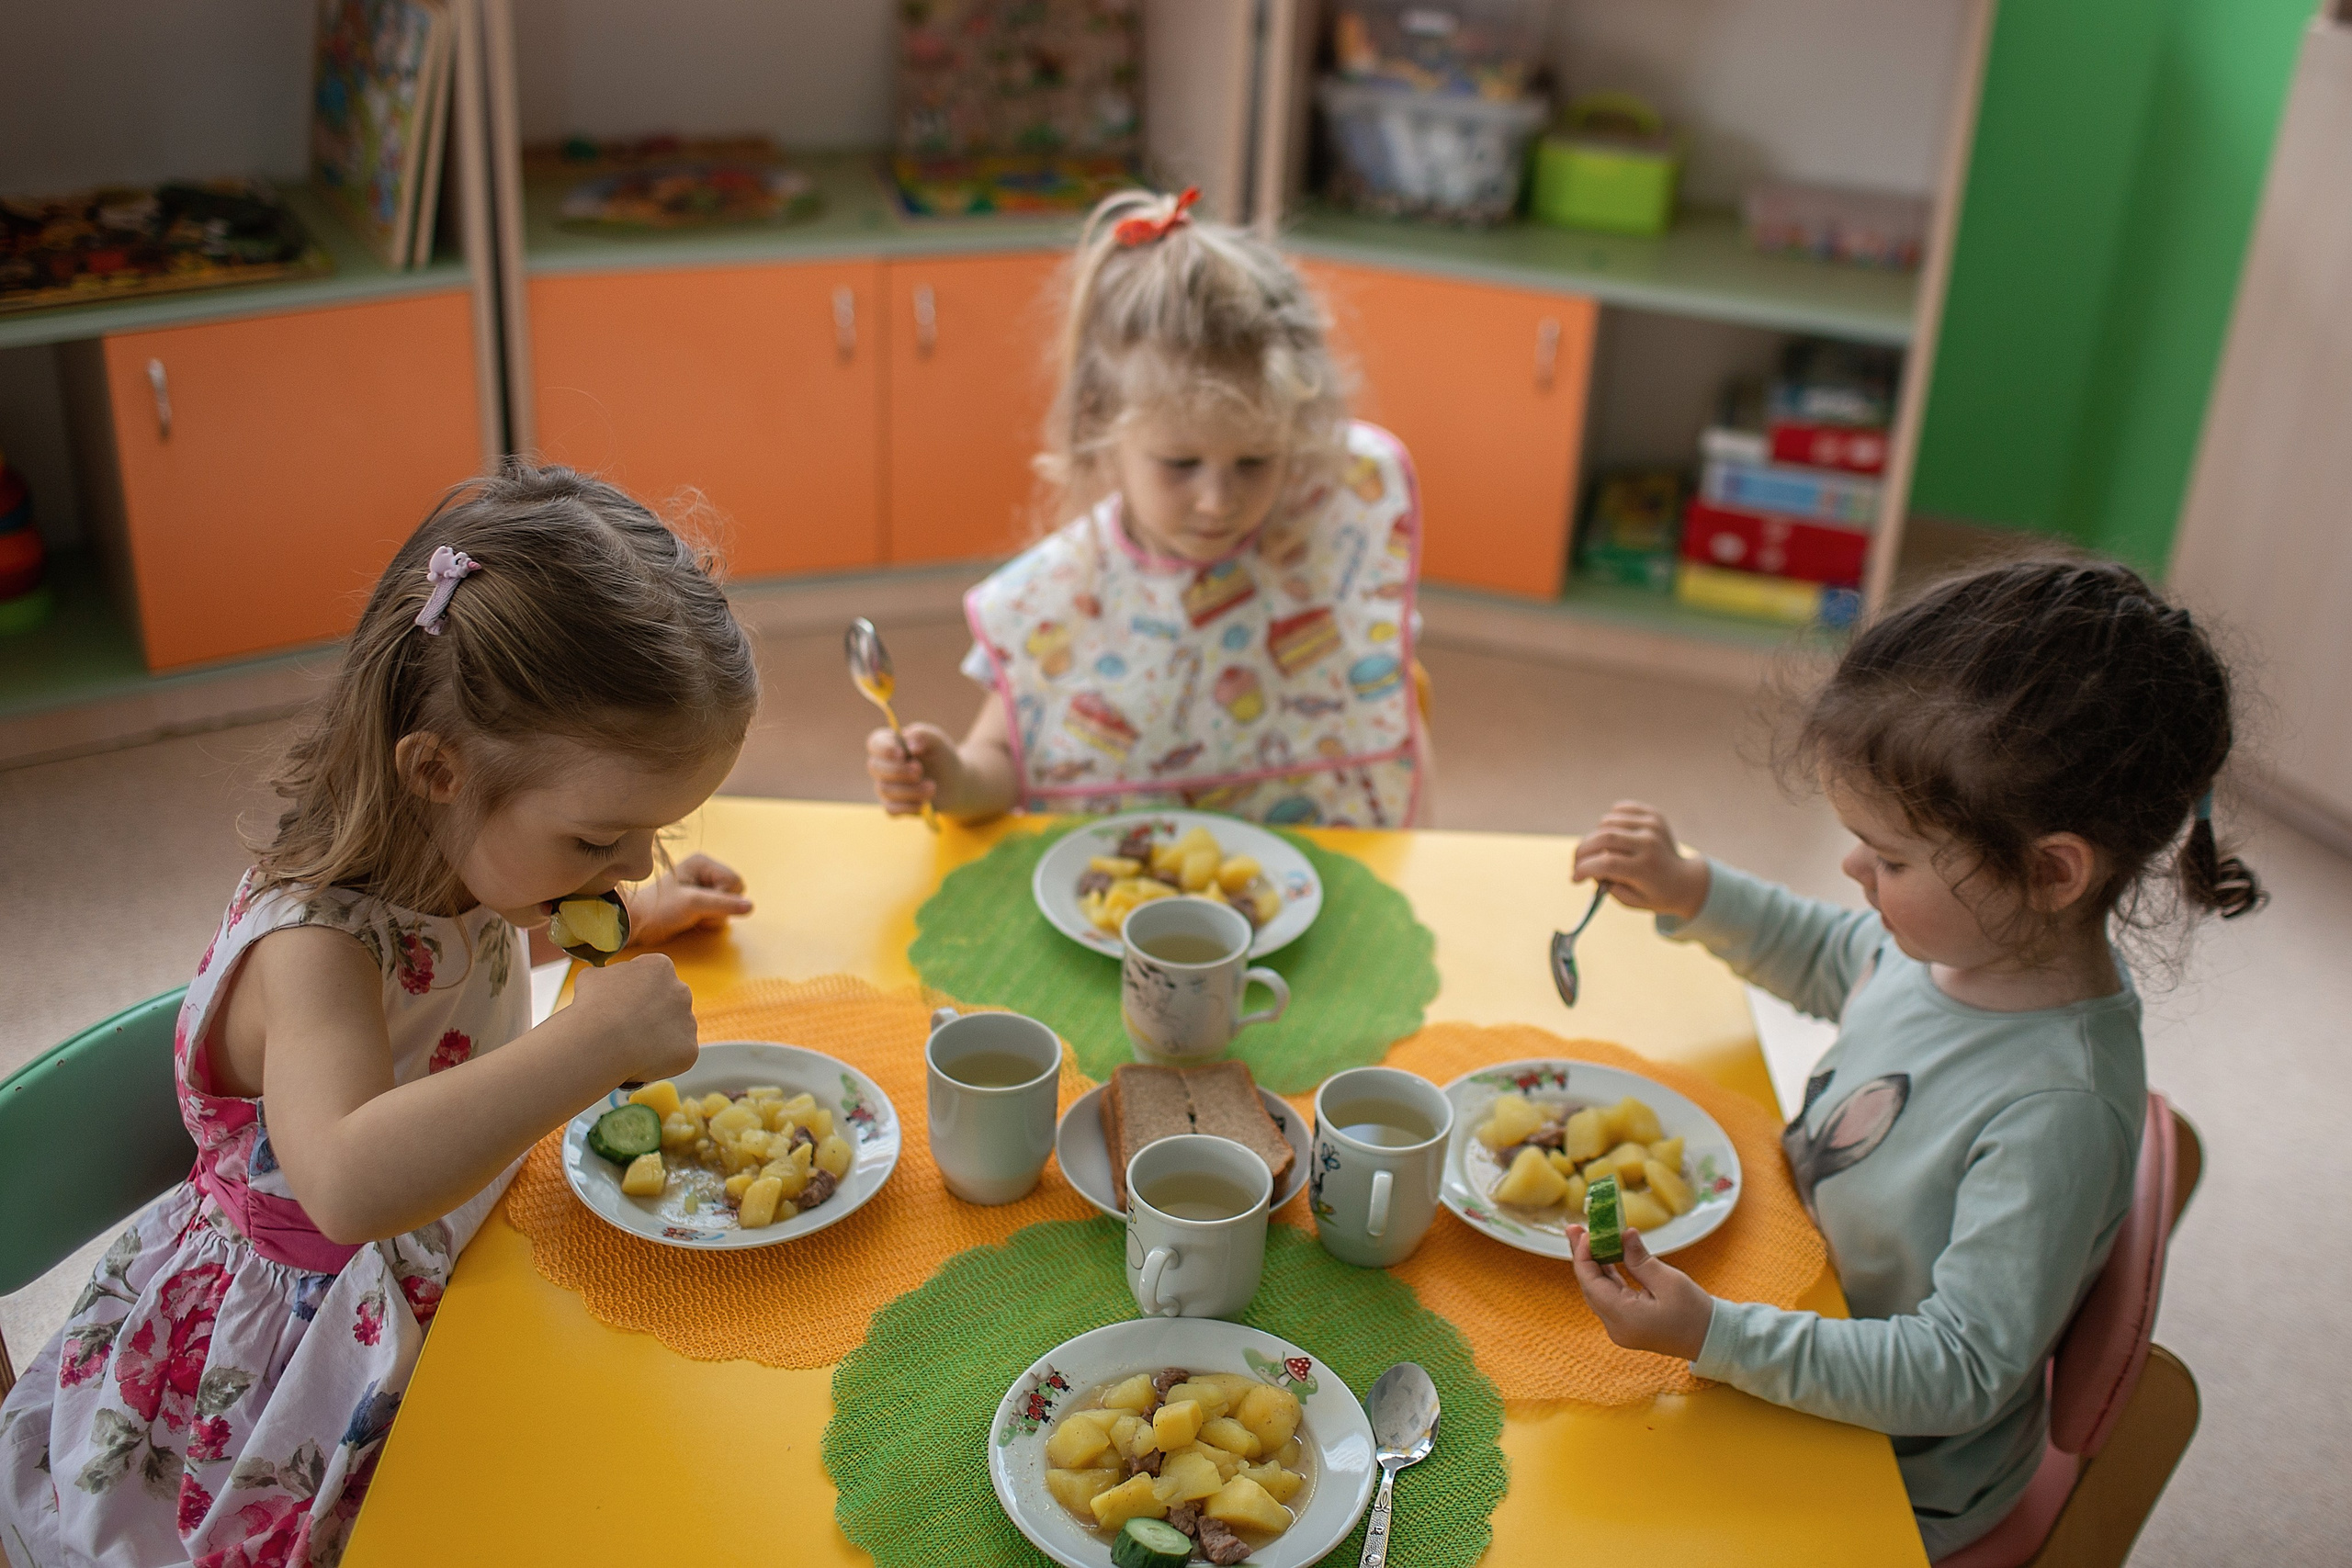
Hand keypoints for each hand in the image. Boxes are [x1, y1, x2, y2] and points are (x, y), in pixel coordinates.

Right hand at [569, 952, 698, 1083]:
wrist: (601, 1042)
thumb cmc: (592, 1007)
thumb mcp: (592, 978)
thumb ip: (607, 976)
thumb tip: (603, 980)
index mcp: (660, 967)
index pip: (654, 976)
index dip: (636, 992)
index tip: (622, 1005)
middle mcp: (681, 990)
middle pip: (669, 1002)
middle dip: (653, 1014)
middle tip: (629, 1030)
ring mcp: (688, 1021)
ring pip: (675, 1031)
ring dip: (659, 1038)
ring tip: (631, 1049)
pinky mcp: (689, 1050)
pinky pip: (676, 1056)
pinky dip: (661, 1062)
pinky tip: (640, 1063)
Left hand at [623, 853, 751, 947]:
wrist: (637, 924)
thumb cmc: (659, 909)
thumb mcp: (692, 904)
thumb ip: (723, 904)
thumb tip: (751, 906)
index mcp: (703, 862)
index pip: (735, 882)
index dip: (722, 898)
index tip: (699, 903)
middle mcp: (706, 871)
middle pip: (735, 893)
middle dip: (719, 908)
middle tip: (695, 911)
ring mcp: (704, 887)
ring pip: (729, 905)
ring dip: (713, 916)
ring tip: (691, 916)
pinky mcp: (701, 900)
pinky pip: (720, 912)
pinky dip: (709, 920)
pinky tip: (692, 920)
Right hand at [866, 722, 964, 815]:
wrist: (954, 783)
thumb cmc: (941, 757)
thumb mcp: (937, 741)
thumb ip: (923, 734)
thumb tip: (911, 746)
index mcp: (890, 744)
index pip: (875, 743)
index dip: (884, 749)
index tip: (902, 754)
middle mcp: (882, 765)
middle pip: (875, 767)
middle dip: (899, 771)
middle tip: (920, 770)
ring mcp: (885, 786)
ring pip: (885, 789)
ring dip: (911, 790)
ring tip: (933, 787)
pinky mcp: (893, 805)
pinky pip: (891, 809)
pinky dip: (909, 807)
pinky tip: (925, 804)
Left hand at [1566, 1223, 1714, 1358]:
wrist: (1711, 1339)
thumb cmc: (1694, 1312)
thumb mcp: (1668, 1281)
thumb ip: (1639, 1258)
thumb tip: (1622, 1234)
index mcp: (1623, 1317)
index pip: (1590, 1283)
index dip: (1583, 1255)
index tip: (1584, 1231)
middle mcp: (1615, 1326)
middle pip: (1590, 1286)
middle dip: (1582, 1256)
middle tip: (1574, 1228)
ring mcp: (1620, 1327)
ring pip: (1598, 1291)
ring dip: (1593, 1264)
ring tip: (1585, 1236)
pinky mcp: (1627, 1323)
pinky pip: (1609, 1297)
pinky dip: (1606, 1276)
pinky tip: (1603, 1256)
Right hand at [1574, 801, 1709, 920]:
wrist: (1684, 880)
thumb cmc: (1653, 894)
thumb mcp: (1630, 901)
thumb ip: (1607, 885)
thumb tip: (1588, 867)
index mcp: (1646, 868)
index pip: (1607, 863)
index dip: (1584, 869)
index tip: (1574, 879)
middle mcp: (1650, 843)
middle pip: (1603, 838)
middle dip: (1582, 851)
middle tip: (1576, 863)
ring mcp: (1652, 825)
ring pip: (1607, 821)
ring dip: (1595, 837)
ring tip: (1600, 851)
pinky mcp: (1653, 814)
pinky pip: (1619, 809)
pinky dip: (1610, 822)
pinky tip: (1614, 836)